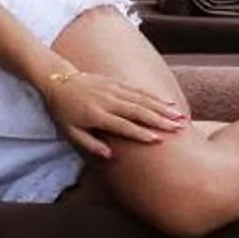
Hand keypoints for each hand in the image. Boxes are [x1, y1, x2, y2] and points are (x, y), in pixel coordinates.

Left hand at [43, 67, 190, 160]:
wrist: (58, 81)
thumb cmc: (65, 112)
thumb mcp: (70, 133)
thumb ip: (90, 144)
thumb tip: (111, 156)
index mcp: (96, 115)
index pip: (122, 125)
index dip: (140, 133)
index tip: (158, 140)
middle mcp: (107, 100)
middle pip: (138, 111)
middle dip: (160, 120)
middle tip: (178, 128)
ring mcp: (113, 89)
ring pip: (142, 99)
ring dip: (162, 108)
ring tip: (179, 117)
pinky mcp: (116, 82)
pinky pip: (138, 89)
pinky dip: (154, 96)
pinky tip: (168, 103)